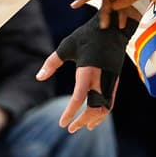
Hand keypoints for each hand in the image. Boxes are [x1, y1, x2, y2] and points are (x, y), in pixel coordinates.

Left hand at [35, 11, 139, 132]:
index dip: (70, 113)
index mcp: (88, 70)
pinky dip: (103, 112)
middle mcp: (101, 78)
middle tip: (70, 129)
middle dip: (82, 121)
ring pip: (105, 108)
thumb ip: (52, 63)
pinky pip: (111, 101)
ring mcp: (111, 80)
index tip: (62, 123)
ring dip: (95, 119)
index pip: (78, 98)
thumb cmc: (87, 36)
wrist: (113, 27)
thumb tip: (39, 78)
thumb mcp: (66, 46)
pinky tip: (96, 117)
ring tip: (85, 127)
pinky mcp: (116, 80)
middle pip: (94, 108)